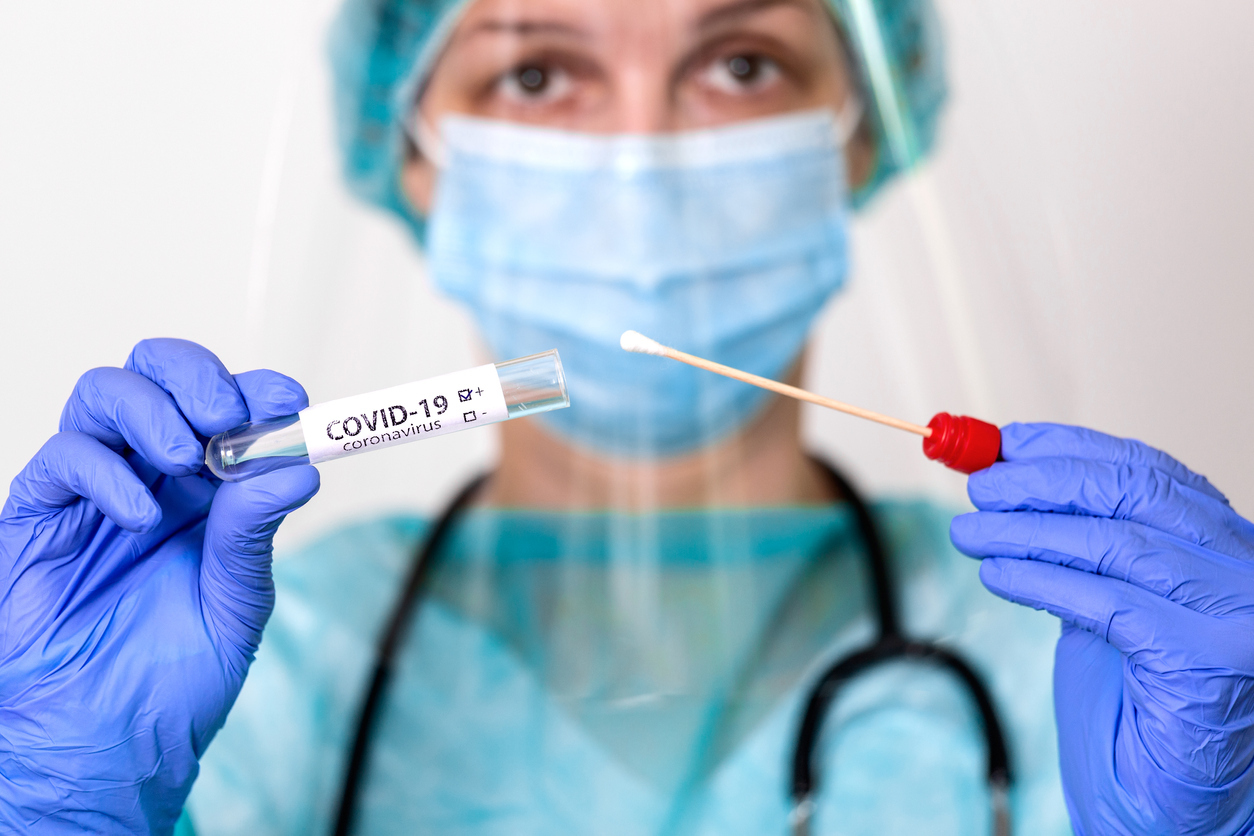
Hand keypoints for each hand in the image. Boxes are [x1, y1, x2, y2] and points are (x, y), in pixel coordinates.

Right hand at [0, 339, 319, 833]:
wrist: (101, 744)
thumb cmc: (169, 682)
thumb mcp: (234, 606)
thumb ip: (253, 533)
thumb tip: (298, 467)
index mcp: (211, 493)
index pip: (233, 409)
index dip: (259, 391)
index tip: (289, 400)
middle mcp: (154, 478)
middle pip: (163, 376)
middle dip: (199, 377)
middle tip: (227, 415)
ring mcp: (95, 490)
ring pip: (106, 394)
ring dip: (153, 408)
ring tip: (186, 456)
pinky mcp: (40, 514)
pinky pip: (62, 457)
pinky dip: (105, 470)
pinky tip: (138, 516)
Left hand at [950, 423, 1253, 835]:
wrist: (1176, 788)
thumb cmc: (1138, 689)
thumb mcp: (1101, 590)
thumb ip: (1067, 535)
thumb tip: (994, 473)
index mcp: (1221, 538)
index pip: (1146, 468)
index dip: (1068, 448)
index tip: (1004, 442)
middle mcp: (1242, 565)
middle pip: (1131, 493)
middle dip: (1040, 483)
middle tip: (976, 488)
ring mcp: (1235, 610)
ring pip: (1114, 543)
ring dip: (1025, 532)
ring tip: (968, 532)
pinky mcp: (1207, 657)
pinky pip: (1108, 603)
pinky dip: (1042, 582)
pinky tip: (997, 574)